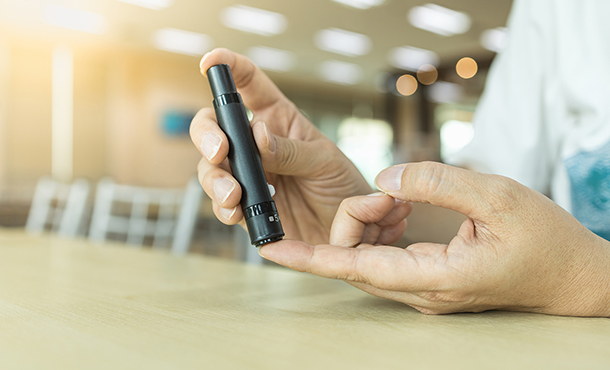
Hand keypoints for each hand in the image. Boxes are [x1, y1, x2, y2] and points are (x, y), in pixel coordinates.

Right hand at [190, 48, 370, 243]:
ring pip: (211, 167)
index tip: (210, 62)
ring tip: (233, 195)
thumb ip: (290, 150)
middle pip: (214, 126)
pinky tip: (236, 213)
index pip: (249, 85)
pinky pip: (222, 204)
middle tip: (220, 151)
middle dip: (207, 134)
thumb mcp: (325, 162)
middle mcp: (256, 144)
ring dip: (214, 178)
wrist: (351, 233)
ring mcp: (249, 176)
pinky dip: (222, 208)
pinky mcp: (246, 207)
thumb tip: (257, 134)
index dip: (228, 67)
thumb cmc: (343, 186)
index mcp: (278, 120)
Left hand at [259, 162, 609, 315]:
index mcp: (436, 279)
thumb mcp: (497, 196)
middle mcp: (420, 292)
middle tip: (388, 193)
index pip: (354, 268)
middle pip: (355, 260)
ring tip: (402, 198)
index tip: (270, 249)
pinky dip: (382, 230)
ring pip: (368, 259)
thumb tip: (386, 175)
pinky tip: (402, 208)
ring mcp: (423, 290)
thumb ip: (437, 183)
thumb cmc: (545, 240)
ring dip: (369, 224)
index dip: (309, 257)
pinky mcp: (427, 281)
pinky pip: (385, 258)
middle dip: (353, 221)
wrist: (571, 275)